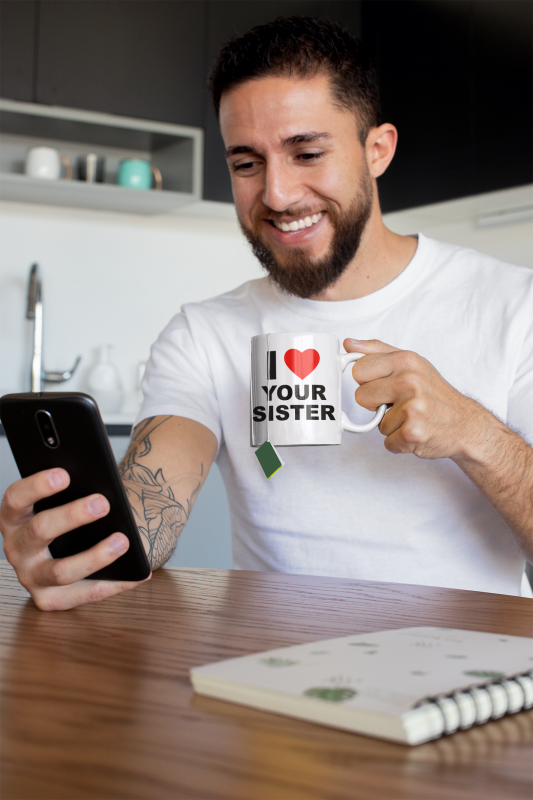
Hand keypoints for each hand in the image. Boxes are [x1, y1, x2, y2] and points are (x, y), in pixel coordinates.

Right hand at [0, 468, 149, 610]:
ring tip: (122, 541)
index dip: (37, 486)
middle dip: (72, 516)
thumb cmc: (72, 516)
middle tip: (103, 503)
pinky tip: (139, 573)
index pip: (16, 498)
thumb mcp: (66, 500)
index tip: (64, 474)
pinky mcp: (49, 599)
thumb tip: (100, 488)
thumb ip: (76, 491)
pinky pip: (84, 595)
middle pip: (39, 530)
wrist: (77, 545)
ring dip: (94, 556)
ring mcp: (31, 576)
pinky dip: (115, 584)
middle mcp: (17, 547)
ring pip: (60, 571)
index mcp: (14, 517)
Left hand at [344, 338, 486, 459]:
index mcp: (406, 360)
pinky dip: (400, 442)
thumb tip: (349, 344)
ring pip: (376, 423)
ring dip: (392, 425)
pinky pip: (387, 442)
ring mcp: (412, 408)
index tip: (384, 385)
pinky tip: (416, 431)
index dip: (368, 382)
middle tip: (398, 403)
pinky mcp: (412, 433)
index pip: (359, 370)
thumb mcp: (411, 363)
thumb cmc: (435, 393)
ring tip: (412, 417)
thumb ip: (377, 351)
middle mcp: (409, 382)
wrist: (465, 423)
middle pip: (361, 397)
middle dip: (376, 404)